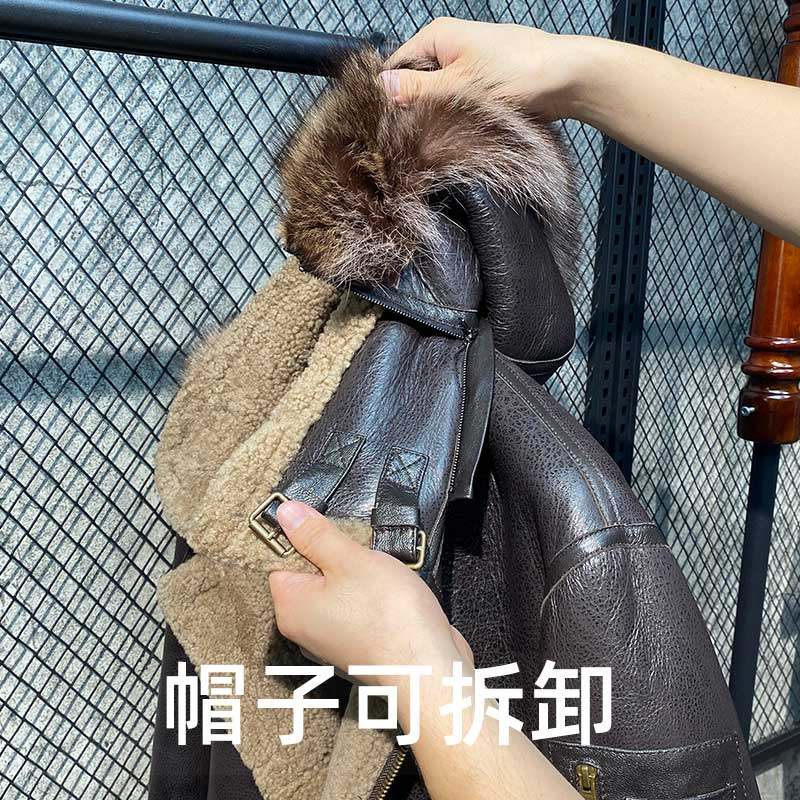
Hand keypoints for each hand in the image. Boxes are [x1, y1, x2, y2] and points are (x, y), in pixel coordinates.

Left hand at [268, 500, 472, 680]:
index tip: (321, 526)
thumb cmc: (389, 618)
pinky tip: (389, 593)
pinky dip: (371, 596)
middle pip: (310, 574)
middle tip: (357, 550)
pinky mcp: (358, 644)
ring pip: (337, 589)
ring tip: (378, 574)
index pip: (278, 560)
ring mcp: (332, 639)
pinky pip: (357, 608)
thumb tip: (285, 514)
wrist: (430, 671)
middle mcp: (305, 628)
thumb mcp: (350, 560)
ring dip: (357, 575)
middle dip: (334, 556)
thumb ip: (316, 535)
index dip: (300, 538)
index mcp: (291, 608)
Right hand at [381, 18, 590, 119]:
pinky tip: (450, 136)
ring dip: (433, 117)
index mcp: (436, 37)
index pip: (396, 65)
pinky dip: (451, 118)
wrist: (565, 80)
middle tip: (406, 140)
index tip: (382, 127)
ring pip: (435, 96)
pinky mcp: (481, 86)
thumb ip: (417, 90)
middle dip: (410, 108)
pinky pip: (455, 102)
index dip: (387, 95)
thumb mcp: (458, 86)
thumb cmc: (514, 74)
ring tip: (428, 141)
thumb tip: (380, 88)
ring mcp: (465, 66)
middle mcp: (448, 48)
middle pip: (414, 82)